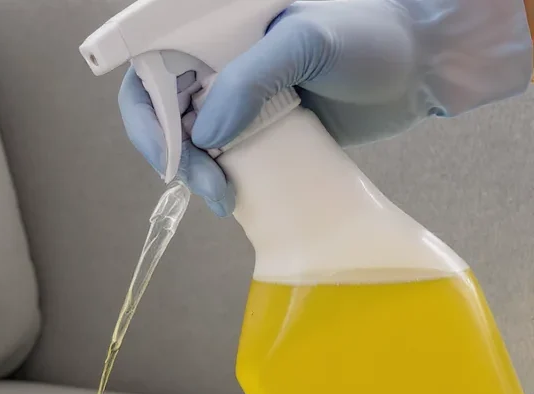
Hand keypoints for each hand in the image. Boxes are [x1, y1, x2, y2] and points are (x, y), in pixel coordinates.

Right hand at [120, 0, 532, 215]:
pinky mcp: (254, 128)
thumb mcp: (309, 42)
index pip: (152, 57)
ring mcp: (233, 96)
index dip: (145, 102)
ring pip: (182, 136)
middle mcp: (216, 58)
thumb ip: (252, 78)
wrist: (421, 66)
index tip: (165, 145)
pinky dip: (212, 178)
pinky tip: (229, 197)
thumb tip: (203, 134)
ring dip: (190, 171)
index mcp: (217, 25)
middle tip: (199, 181)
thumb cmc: (372, 34)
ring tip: (221, 195)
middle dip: (166, 148)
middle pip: (156, 104)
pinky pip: (214, 155)